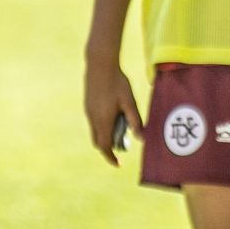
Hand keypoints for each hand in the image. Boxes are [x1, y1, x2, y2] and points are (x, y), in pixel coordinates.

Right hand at [83, 50, 144, 166]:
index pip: (104, 146)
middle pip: (98, 141)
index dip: (110, 157)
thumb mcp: (129, 102)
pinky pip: (94, 122)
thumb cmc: (117, 82)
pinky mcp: (87, 104)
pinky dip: (102, 126)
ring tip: (120, 130)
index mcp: (103, 120)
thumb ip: (135, 121)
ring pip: (95, 131)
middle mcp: (93, 118)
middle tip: (122, 146)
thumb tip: (142, 138)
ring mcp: (88, 111)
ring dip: (106, 135)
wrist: (99, 64)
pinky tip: (113, 116)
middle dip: (108, 147)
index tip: (118, 164)